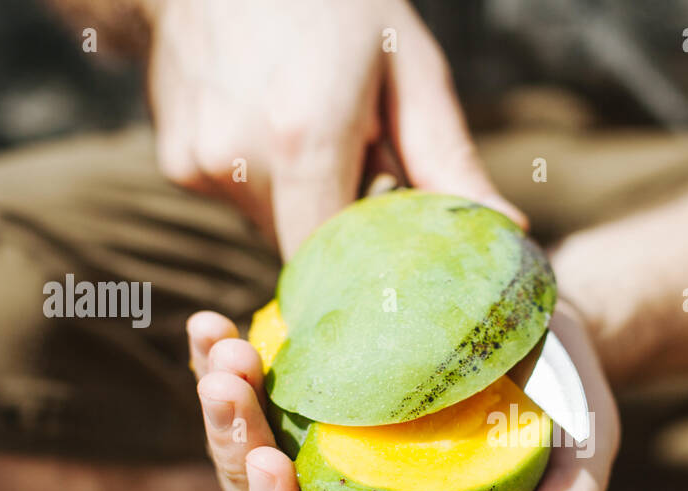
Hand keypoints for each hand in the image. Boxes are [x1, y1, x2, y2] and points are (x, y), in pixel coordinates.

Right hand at [148, 0, 522, 255]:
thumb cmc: (331, 2)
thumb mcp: (408, 69)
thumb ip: (451, 162)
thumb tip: (510, 229)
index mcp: (303, 137)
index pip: (339, 263)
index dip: (372, 267)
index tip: (398, 253)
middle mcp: (240, 161)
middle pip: (310, 251)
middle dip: (347, 228)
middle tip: (365, 164)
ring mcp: (199, 166)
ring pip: (276, 229)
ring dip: (309, 201)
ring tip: (316, 130)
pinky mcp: (177, 165)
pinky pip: (243, 205)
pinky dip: (271, 184)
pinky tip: (273, 122)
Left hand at [186, 302, 618, 490]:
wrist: (545, 330)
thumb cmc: (569, 396)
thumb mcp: (587, 447)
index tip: (274, 459)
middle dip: (235, 449)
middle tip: (230, 377)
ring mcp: (329, 458)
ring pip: (246, 457)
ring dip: (217, 405)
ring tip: (218, 341)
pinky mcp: (314, 407)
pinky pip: (252, 403)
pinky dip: (220, 366)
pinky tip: (212, 325)